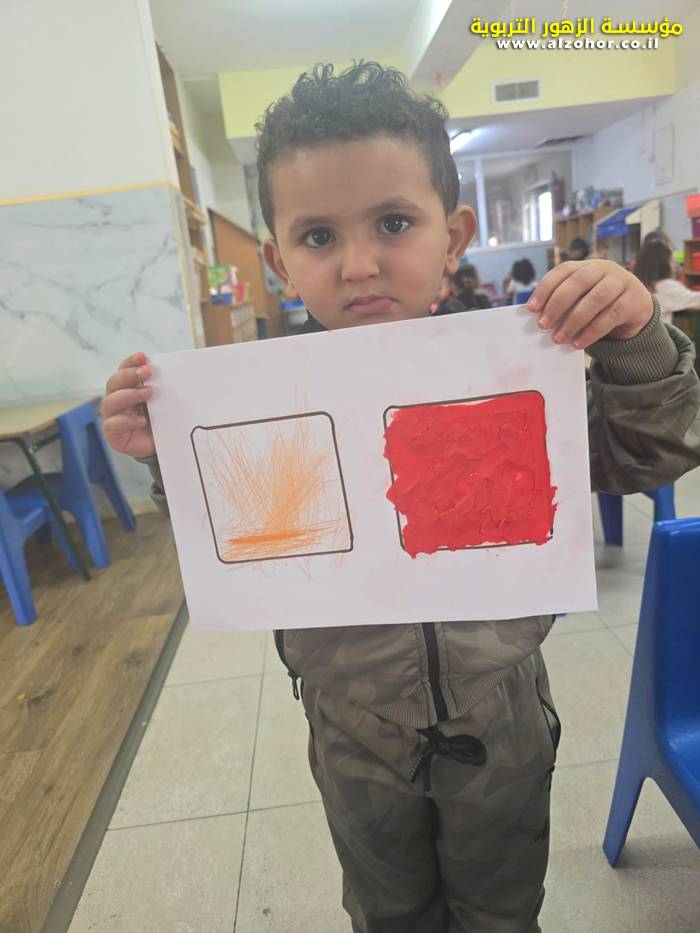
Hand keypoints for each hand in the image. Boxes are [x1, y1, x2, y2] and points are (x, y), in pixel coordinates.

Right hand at [101, 352, 155, 458]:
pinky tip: (142, 420)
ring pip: (111, 401)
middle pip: (114, 383)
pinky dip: (127, 421)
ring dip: (129, 394)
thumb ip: (162, 389)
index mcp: (126, 389)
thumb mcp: (163, 403)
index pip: (123, 370)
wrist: (158, 447)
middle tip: (147, 372)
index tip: (143, 357)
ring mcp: (112, 417)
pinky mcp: (112, 434)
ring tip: (148, 393)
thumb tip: (175, 373)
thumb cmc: (159, 422)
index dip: (131, 362)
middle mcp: (116, 400)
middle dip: (129, 375)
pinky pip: (113, 424)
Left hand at [526, 260, 653, 348]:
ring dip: (573, 321)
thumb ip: (564, 303)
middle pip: (578, 282)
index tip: (531, 309)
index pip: (562, 271)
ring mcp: (621, 282)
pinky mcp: (633, 300)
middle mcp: (604, 269)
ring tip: (558, 338)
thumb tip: (538, 319)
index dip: (545, 288)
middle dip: (557, 305)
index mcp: (586, 265)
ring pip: (595, 299)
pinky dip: (591, 332)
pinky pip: (610, 316)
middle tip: (542, 325)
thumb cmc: (599, 304)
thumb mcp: (581, 298)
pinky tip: (578, 344)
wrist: (636, 307)